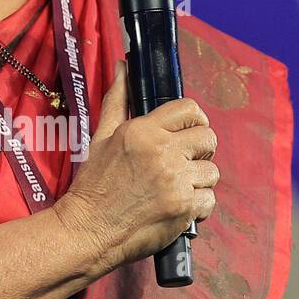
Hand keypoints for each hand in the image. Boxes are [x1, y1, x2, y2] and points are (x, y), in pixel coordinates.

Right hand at [53, 60, 219, 273]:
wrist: (86, 230)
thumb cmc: (92, 186)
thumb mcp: (101, 137)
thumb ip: (117, 101)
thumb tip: (123, 67)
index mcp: (143, 130)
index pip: (190, 109)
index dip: (194, 121)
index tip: (187, 135)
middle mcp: (162, 151)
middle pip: (209, 137)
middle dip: (200, 151)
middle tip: (184, 164)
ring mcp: (175, 180)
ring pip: (212, 171)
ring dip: (199, 181)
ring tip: (177, 189)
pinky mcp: (183, 207)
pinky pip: (210, 200)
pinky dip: (198, 206)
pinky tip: (178, 207)